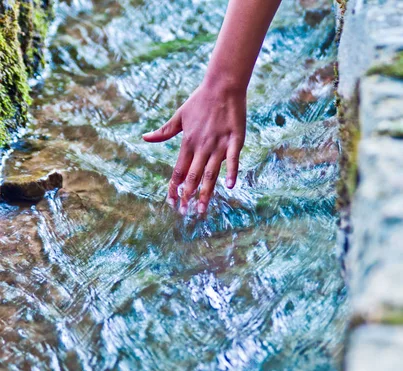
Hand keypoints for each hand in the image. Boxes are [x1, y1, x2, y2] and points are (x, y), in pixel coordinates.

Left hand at [143, 82, 245, 214]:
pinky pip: (232, 159)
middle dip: (187, 196)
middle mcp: (202, 147)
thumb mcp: (179, 116)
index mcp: (188, 143)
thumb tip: (145, 138)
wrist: (222, 84)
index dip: (173, 188)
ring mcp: (219, 144)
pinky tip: (229, 186)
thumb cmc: (200, 100)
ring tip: (202, 209)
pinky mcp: (235, 140)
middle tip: (184, 212)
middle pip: (193, 176)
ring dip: (205, 192)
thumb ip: (164, 132)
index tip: (171, 202)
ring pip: (210, 173)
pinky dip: (231, 172)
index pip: (178, 171)